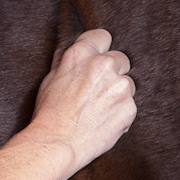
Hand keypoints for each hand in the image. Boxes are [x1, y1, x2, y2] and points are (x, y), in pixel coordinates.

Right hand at [26, 29, 136, 172]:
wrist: (57, 143)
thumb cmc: (49, 114)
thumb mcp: (51, 79)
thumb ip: (68, 62)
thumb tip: (74, 52)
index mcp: (82, 54)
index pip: (103, 36)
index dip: (101, 49)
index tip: (99, 59)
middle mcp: (104, 65)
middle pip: (120, 59)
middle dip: (113, 73)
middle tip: (98, 91)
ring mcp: (120, 86)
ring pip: (128, 84)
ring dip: (118, 94)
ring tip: (98, 111)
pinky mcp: (130, 107)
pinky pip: (130, 106)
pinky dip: (121, 114)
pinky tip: (103, 123)